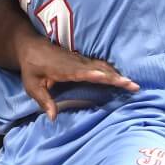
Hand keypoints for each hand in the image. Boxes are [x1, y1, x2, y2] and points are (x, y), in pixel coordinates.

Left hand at [18, 38, 138, 121]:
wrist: (31, 46)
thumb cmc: (31, 67)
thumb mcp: (32, 85)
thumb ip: (43, 100)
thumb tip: (52, 117)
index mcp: (64, 69)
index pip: (82, 72)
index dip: (94, 74)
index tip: (106, 77)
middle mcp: (76, 63)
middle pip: (99, 69)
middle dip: (116, 77)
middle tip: (132, 86)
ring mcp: (81, 60)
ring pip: (103, 66)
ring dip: (118, 74)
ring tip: (133, 84)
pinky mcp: (83, 60)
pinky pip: (101, 65)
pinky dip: (113, 70)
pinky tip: (122, 78)